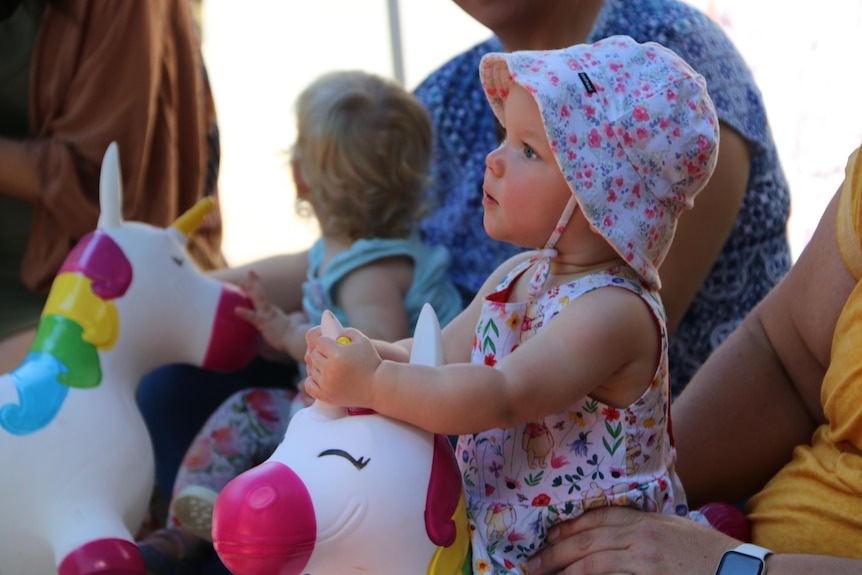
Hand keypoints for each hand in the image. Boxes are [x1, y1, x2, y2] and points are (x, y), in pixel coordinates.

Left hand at [235, 271, 308, 356]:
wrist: (295, 340)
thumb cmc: (290, 337)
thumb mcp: (283, 329)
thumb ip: (279, 325)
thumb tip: (281, 326)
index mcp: (272, 312)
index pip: (264, 296)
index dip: (259, 285)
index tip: (253, 275)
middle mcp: (270, 311)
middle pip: (262, 294)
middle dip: (255, 282)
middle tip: (250, 271)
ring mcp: (267, 316)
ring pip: (258, 300)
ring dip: (250, 291)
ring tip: (241, 283)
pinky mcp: (264, 324)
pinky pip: (253, 317)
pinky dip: (245, 313)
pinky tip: (236, 310)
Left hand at [304, 327, 381, 408]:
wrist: (379, 387)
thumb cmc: (372, 361)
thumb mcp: (363, 340)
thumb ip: (347, 332)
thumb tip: (334, 335)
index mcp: (337, 354)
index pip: (320, 342)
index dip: (326, 341)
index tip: (331, 344)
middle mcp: (329, 369)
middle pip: (314, 355)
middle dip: (322, 353)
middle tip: (330, 354)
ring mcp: (327, 384)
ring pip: (312, 370)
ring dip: (319, 366)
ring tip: (330, 366)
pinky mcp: (327, 396)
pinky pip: (309, 385)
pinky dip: (312, 380)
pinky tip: (321, 377)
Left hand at [527, 506, 735, 574]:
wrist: (740, 574)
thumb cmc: (709, 554)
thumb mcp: (675, 529)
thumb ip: (644, 526)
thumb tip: (612, 530)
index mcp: (646, 520)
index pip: (598, 518)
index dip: (569, 526)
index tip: (548, 535)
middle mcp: (642, 536)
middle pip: (588, 541)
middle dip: (556, 552)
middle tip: (533, 564)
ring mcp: (645, 560)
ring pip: (593, 562)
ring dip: (564, 570)